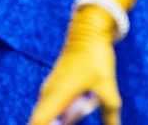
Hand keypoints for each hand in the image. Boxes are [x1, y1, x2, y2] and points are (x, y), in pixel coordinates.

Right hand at [29, 5, 120, 124]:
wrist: (89, 31)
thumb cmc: (96, 58)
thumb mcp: (108, 89)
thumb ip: (110, 114)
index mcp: (56, 96)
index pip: (37, 124)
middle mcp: (48, 94)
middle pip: (40, 122)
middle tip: (75, 118)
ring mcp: (50, 91)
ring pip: (47, 117)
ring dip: (58, 123)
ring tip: (82, 108)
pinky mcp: (56, 88)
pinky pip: (54, 110)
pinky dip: (61, 120)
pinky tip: (79, 112)